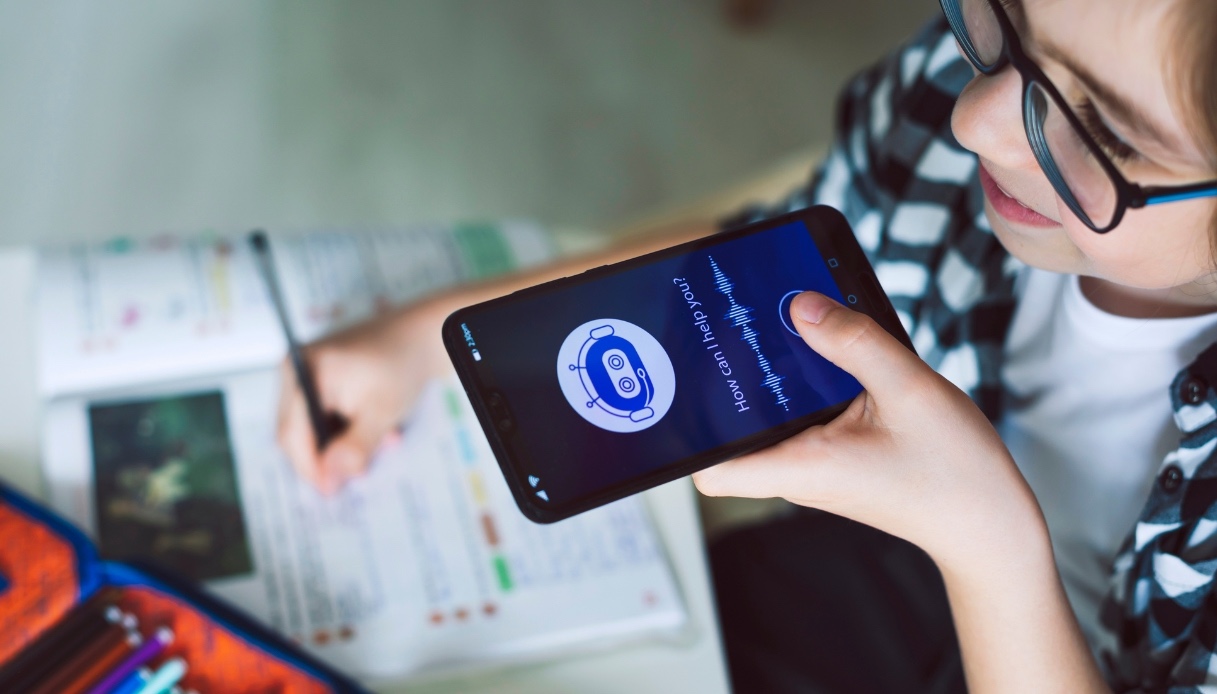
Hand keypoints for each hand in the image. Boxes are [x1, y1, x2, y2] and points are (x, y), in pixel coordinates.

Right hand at [276, 298, 451, 493]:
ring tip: (379, 443)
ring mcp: (305, 372)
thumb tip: (329, 478)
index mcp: (304, 370)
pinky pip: (322, 414)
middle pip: (296, 431)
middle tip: (357, 474)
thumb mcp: (381, 411)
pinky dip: (345, 429)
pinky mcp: (319, 378)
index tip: (330, 491)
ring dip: (341, 444)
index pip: (291, 433)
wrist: (422, 334)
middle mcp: (296, 368)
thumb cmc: (402, 364)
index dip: (309, 467)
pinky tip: (375, 430)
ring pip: (310, 426)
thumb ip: (354, 447)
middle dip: (327, 457)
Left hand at [693, 292, 1041, 570]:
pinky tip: (822, 345)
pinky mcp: (835, 456)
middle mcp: (799, 471)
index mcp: (802, 468)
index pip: (712, 471)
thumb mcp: (911, 390)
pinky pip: (803, 415)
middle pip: (736, 430)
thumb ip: (854, 343)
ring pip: (771, 418)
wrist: (991, 523)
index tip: (690, 382)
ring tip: (777, 323)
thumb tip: (800, 306)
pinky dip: (806, 382)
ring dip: (773, 376)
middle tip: (732, 327)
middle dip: (731, 380)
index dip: (690, 432)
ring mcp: (815, 465)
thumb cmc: (956, 473)